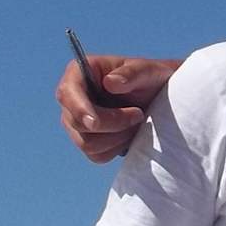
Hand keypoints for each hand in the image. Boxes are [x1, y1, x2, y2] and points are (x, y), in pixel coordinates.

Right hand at [55, 55, 174, 163]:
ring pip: (87, 143)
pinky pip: (97, 155)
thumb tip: (110, 83)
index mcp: (79, 73)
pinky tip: (129, 134)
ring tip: (136, 122)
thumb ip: (130, 73)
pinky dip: (117, 148)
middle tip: (138, 115)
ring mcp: (76, 121)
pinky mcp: (88, 140)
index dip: (78, 110)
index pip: (67, 93)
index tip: (95, 123)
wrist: (158, 96)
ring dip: (117, 137)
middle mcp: (72, 98)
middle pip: (77, 123)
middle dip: (112, 124)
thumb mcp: (146, 70)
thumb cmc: (150, 78)